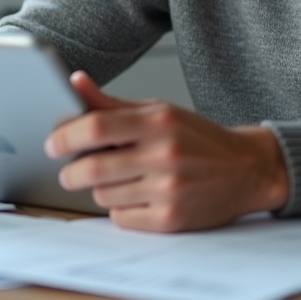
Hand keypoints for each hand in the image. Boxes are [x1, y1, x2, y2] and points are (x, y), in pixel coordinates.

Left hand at [45, 71, 288, 231]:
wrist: (248, 169)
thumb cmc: (199, 138)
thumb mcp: (160, 111)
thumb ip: (113, 103)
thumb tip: (75, 82)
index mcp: (158, 121)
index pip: (95, 127)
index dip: (64, 136)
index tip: (53, 144)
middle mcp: (164, 154)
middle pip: (92, 168)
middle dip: (71, 172)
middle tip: (70, 171)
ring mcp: (168, 189)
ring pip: (103, 195)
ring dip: (100, 189)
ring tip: (118, 179)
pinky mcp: (171, 219)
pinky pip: (122, 217)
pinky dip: (120, 208)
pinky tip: (137, 196)